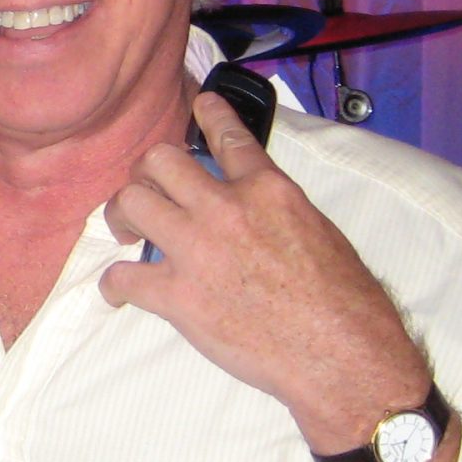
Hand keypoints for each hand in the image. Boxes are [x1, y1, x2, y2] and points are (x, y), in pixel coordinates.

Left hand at [99, 91, 429, 452]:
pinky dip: (114, 285)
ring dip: (121, 214)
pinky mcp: (178, 297)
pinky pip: (122, 277)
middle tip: (149, 193)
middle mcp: (227, 209)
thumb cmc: (346, 302)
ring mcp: (197, 250)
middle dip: (147, 173)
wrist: (342, 356)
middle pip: (160, 161)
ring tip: (127, 232)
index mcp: (269, 190)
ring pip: (131, 202)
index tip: (198, 105)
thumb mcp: (321, 232)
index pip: (229, 137)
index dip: (209, 115)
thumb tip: (256, 209)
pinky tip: (119, 290)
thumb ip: (278, 210)